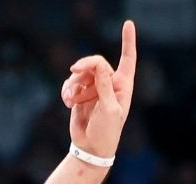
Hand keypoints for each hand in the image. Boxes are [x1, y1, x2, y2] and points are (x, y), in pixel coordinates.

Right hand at [62, 20, 136, 157]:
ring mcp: (94, 88)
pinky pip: (70, 84)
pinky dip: (67, 91)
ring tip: (70, 100)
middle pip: (96, 63)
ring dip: (73, 84)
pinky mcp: (80, 94)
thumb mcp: (109, 108)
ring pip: (80, 74)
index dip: (128, 41)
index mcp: (123, 86)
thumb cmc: (107, 131)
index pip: (127, 59)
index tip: (127, 23)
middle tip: (74, 71)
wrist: (91, 148)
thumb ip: (104, 85)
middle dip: (84, 66)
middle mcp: (109, 84)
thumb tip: (99, 64)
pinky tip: (67, 103)